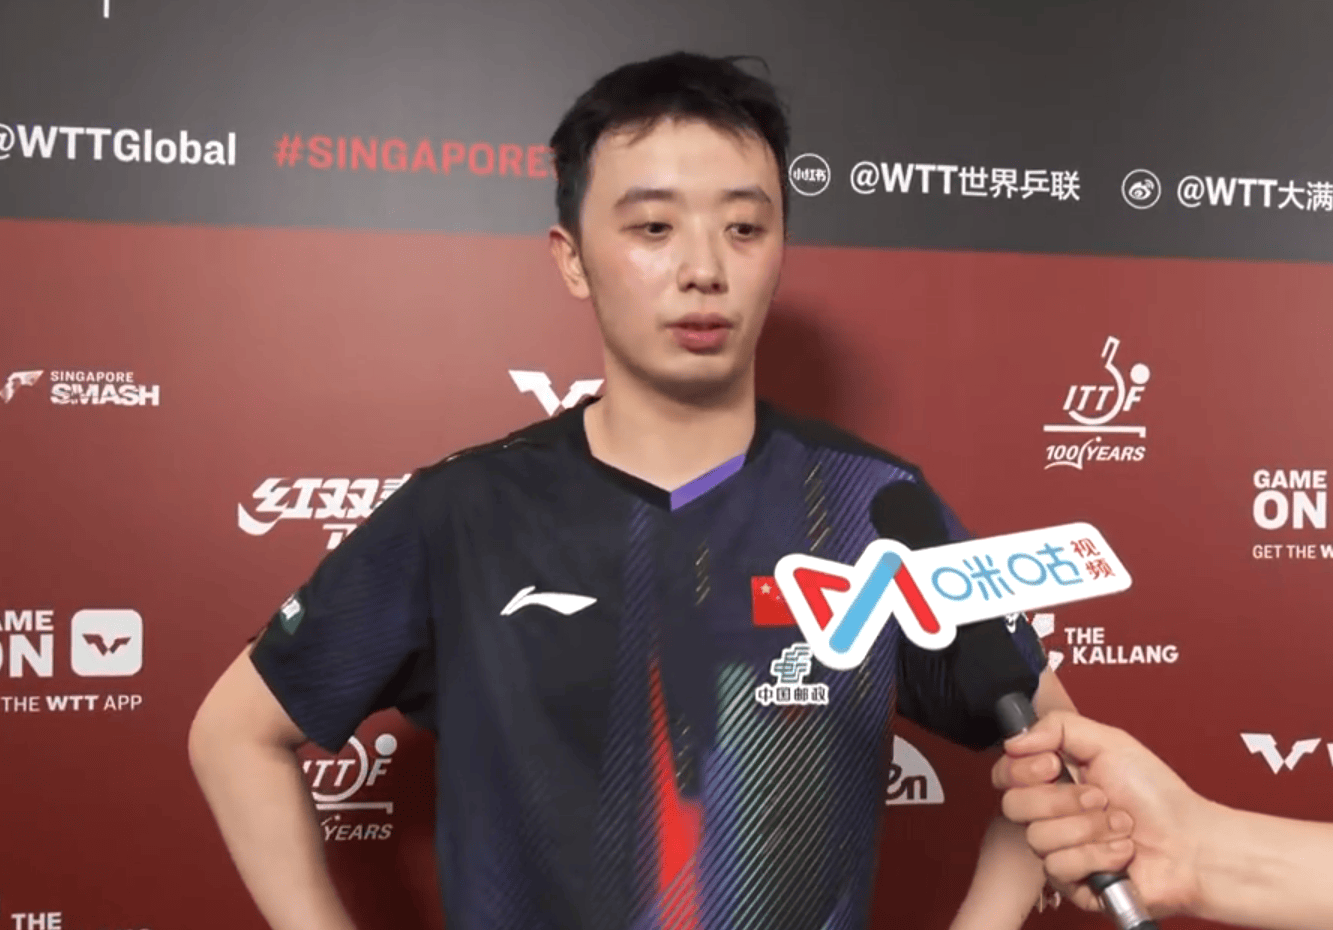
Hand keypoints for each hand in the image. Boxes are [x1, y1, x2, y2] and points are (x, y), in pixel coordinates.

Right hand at [990, 710, 1215, 920]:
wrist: (1192, 844)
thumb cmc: (1157, 796)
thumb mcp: (1110, 742)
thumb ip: (1058, 727)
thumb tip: (1014, 740)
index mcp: (1053, 780)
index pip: (1004, 773)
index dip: (1023, 770)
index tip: (1053, 765)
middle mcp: (1050, 814)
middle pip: (1014, 806)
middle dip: (1063, 800)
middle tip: (1099, 797)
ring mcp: (1059, 849)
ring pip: (1039, 837)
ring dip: (1089, 829)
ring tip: (1120, 827)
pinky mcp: (1071, 882)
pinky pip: (1059, 866)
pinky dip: (1098, 856)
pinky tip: (1121, 852)